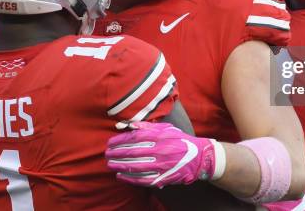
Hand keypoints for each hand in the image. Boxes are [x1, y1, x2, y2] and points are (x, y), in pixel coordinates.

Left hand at [106, 122, 221, 187]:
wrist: (198, 156)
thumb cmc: (180, 140)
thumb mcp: (166, 128)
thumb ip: (147, 126)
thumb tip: (129, 125)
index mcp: (159, 136)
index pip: (133, 138)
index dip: (119, 141)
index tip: (109, 143)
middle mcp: (159, 150)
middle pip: (131, 152)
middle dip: (116, 154)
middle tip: (106, 154)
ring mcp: (161, 165)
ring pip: (135, 166)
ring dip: (120, 166)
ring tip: (110, 164)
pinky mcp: (163, 177)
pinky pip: (143, 179)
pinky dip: (130, 178)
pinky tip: (121, 176)